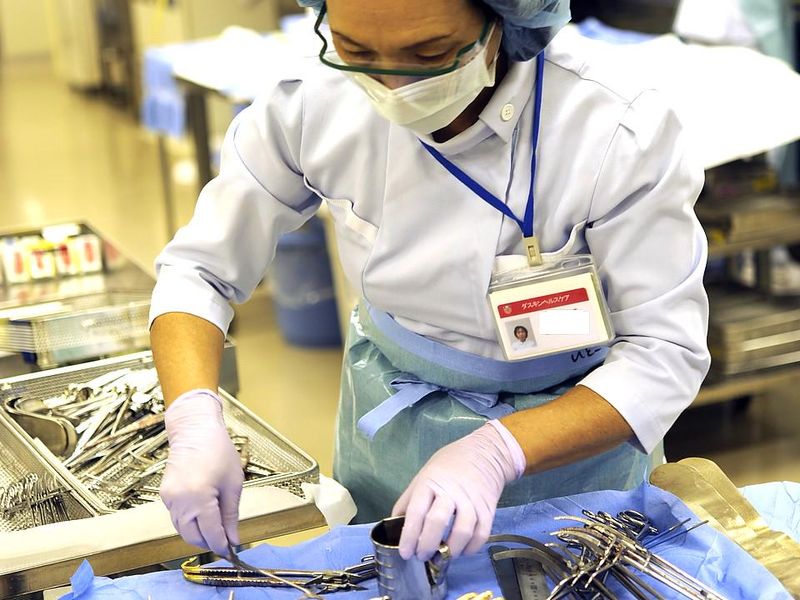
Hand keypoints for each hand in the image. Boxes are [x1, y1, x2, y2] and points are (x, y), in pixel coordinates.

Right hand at [160, 389, 243, 555]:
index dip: (222, 545)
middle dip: (209, 542)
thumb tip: (233, 539)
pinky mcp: (165, 495)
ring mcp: (169, 499)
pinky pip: (177, 517)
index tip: (232, 551)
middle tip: (225, 541)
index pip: (211, 534)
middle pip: (193, 537)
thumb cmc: (218, 451)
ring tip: (216, 528)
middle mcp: (180, 501)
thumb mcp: (233, 483)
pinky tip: (203, 516)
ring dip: (198, 534)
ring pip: (182, 530)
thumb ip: (231, 515)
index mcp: (199, 498)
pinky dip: (189, 522)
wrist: (195, 430)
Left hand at [392, 421, 523, 560]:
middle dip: (427, 545)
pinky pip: (481, 535)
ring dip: (450, 550)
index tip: (405, 552)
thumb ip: (410, 500)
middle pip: (437, 522)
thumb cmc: (449, 466)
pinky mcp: (488, 509)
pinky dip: (471, 548)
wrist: (484, 453)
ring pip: (462, 531)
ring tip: (442, 556)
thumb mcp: (423, 475)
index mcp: (429, 482)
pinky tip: (462, 550)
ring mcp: (471, 500)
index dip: (409, 536)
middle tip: (422, 556)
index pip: (416, 512)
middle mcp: (450, 491)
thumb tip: (395, 525)